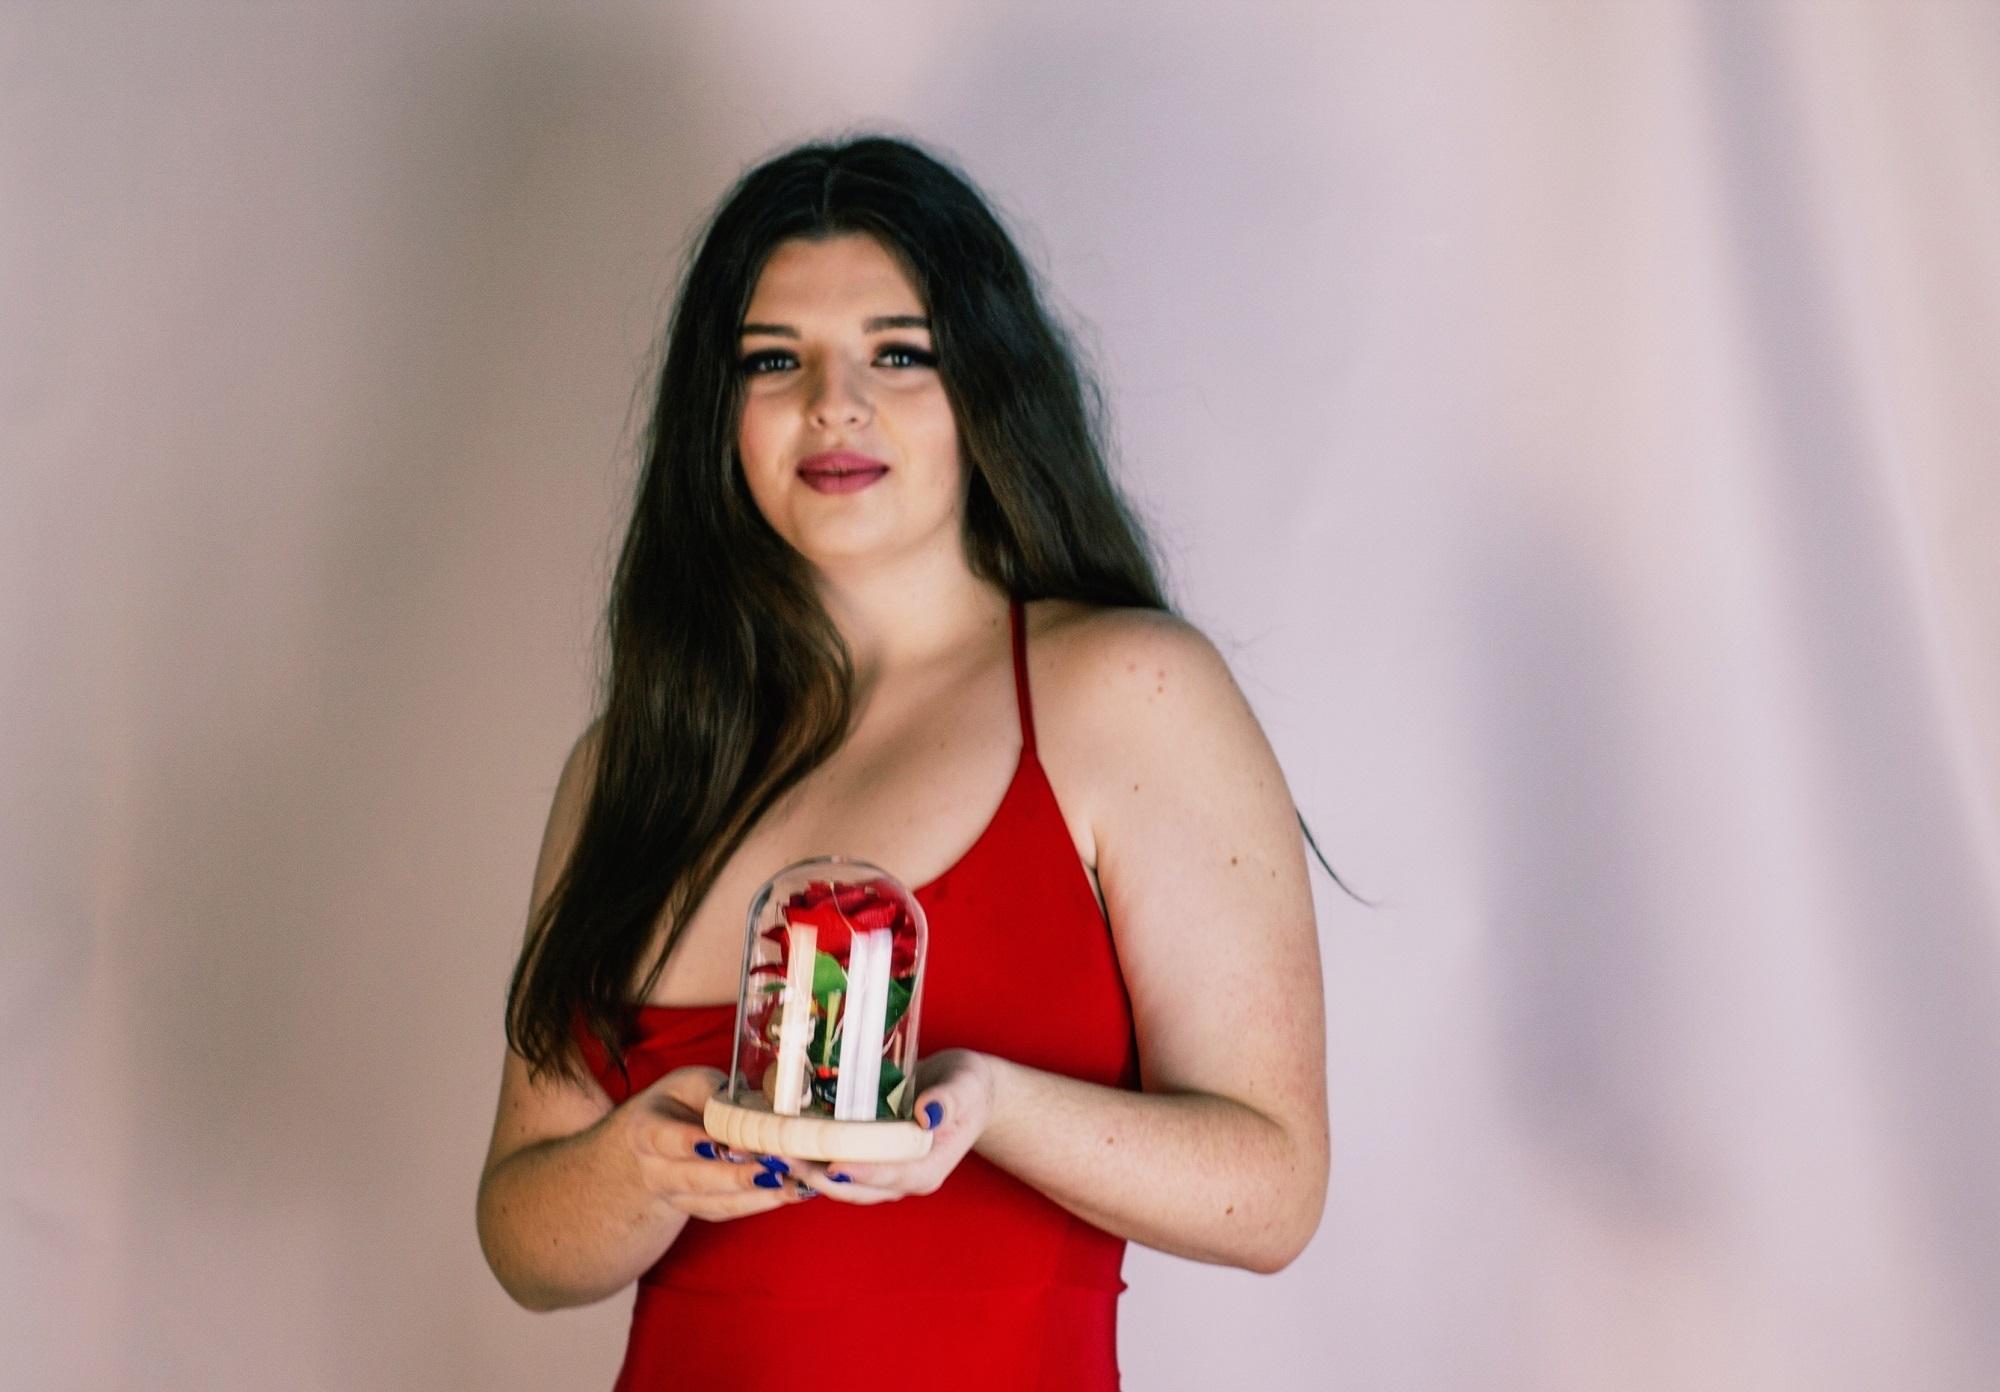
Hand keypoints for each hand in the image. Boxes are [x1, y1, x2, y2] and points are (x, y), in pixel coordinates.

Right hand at [615, 1065, 815, 1217]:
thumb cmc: (687, 1099)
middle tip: (772, 1167)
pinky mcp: (701, 1208)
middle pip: (692, 1179)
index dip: (688, 1142)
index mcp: (645, 1130)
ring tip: (792, 1184)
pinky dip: (762, 1202)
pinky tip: (792, 1191)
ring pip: (714, 1202)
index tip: (717, 1143)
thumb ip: (718, 1093)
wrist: (668, 1129)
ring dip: (756, 1195)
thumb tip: (761, 1103)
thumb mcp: (696, 1082)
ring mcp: (675, 1196)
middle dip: (735, 1175)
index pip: (662, 1139)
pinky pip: (730, 1210)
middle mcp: (654, 1170)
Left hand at [789, 1048, 997, 1204]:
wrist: (965, 1091)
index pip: (891, 1175)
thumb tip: (929, 1114)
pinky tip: (786, 1148)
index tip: (831, 1165)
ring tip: (773, 1155)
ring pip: (842, 1184)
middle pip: (857, 1187)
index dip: (861, 1172)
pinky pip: (839, 1169)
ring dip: (806, 1172)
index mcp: (928, 1167)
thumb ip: (950, 1099)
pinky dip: (812, 1162)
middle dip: (818, 1176)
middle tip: (782, 1157)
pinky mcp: (871, 1161)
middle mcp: (905, 1178)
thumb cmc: (968, 1087)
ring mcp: (886, 1173)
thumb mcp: (966, 1086)